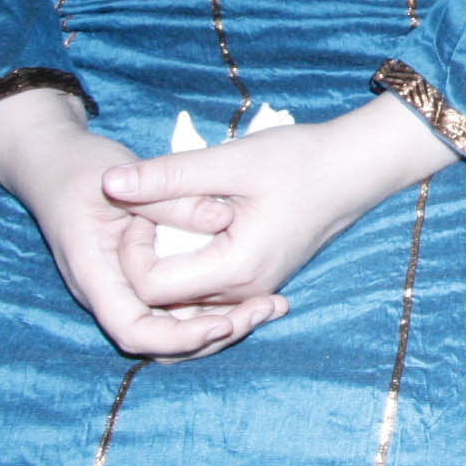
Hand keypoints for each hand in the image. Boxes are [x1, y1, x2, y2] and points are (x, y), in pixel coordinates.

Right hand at [0, 88, 280, 359]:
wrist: (52, 164)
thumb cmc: (80, 168)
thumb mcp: (119, 175)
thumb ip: (167, 198)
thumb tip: (222, 219)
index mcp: (94, 274)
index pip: (133, 330)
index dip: (179, 334)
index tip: (224, 322)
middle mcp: (107, 292)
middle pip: (158, 342)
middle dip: (209, 335)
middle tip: (264, 311)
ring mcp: (123, 289)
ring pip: (171, 330)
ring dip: (216, 324)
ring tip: (269, 307)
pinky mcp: (140, 280)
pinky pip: (175, 308)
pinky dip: (210, 306)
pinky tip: (254, 293)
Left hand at [102, 95, 455, 317]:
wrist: (357, 168)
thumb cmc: (301, 160)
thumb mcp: (231, 161)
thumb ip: (168, 175)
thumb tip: (107, 183)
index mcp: (236, 269)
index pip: (149, 288)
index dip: (131, 249)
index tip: (139, 206)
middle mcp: (243, 294)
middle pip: (162, 305)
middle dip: (141, 263)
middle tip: (148, 214)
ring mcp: (252, 293)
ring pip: (183, 306)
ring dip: (161, 271)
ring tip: (163, 224)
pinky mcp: (257, 283)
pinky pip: (206, 298)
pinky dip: (185, 274)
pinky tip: (183, 238)